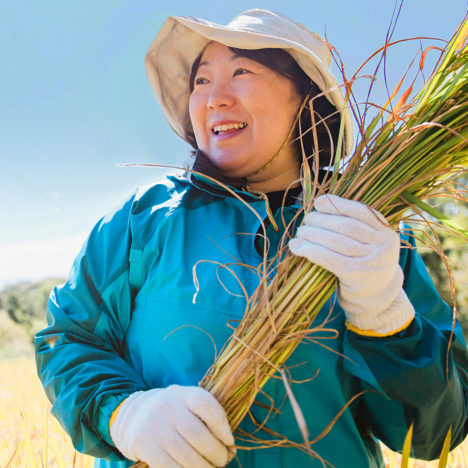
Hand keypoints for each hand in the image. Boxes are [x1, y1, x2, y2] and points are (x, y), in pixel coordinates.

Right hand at [110, 385, 235, 467]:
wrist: (135, 414)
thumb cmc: (174, 412)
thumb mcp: (188, 403)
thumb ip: (207, 417)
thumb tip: (229, 446)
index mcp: (184, 394)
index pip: (208, 407)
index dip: (224, 428)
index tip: (230, 443)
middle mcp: (169, 407)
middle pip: (199, 435)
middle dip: (216, 453)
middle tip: (224, 461)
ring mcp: (156, 427)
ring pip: (186, 455)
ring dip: (204, 467)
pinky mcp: (146, 446)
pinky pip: (170, 466)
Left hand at [289, 194, 414, 334]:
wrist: (376, 296)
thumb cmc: (365, 262)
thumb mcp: (368, 241)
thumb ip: (352, 223)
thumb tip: (319, 203)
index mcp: (387, 231)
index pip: (360, 211)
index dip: (337, 204)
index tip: (318, 202)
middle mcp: (384, 245)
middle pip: (346, 226)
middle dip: (321, 220)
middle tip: (306, 221)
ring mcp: (372, 261)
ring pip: (336, 241)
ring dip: (312, 234)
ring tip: (300, 233)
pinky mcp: (356, 276)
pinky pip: (329, 259)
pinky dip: (310, 251)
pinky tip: (297, 247)